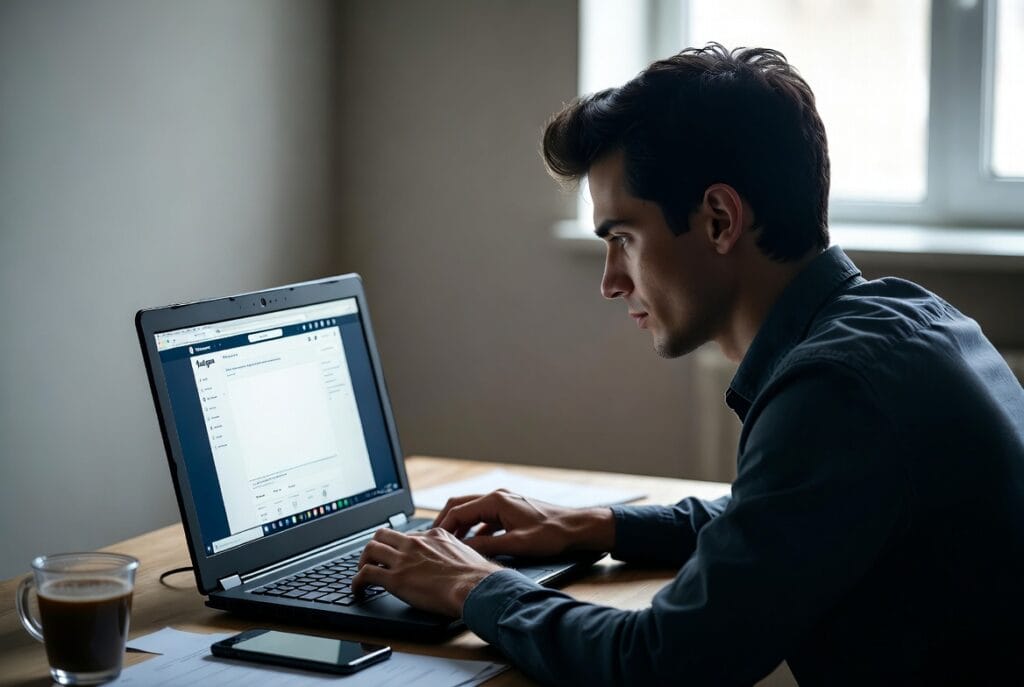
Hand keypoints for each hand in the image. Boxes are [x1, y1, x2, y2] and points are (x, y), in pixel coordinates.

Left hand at [352, 527, 501, 616]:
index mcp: (434, 535)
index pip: (407, 535)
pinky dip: (356, 582)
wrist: (475, 587)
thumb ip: (453, 552)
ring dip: (362, 562)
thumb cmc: (477, 577)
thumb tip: (454, 562)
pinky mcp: (395, 579)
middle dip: (375, 546)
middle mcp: (415, 543)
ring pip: (370, 549)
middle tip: (374, 560)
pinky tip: (357, 590)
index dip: (398, 547)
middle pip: (383, 534)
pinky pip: (365, 574)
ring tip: (361, 574)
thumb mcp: (467, 552)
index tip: (396, 555)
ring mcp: (404, 560)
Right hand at [433, 489, 615, 557]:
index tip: (431, 541)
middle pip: (461, 505)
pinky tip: (474, 544)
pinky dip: (474, 528)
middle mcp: (498, 497)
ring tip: (450, 544)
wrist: (576, 528)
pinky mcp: (511, 510)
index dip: (442, 526)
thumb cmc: (551, 534)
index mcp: (496, 501)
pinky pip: (485, 517)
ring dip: (460, 525)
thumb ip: (487, 547)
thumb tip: (464, 551)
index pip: (458, 511)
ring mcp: (505, 502)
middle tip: (434, 540)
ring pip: (472, 511)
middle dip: (446, 522)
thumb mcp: (516, 545)